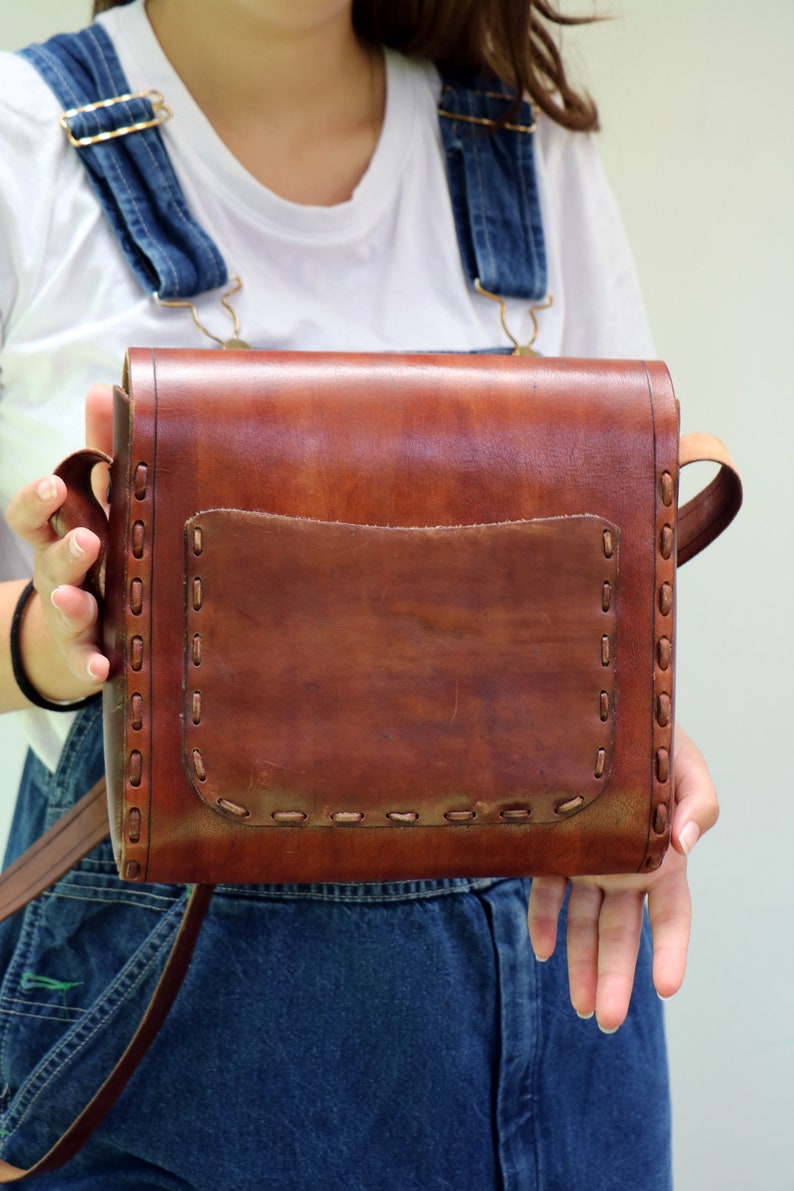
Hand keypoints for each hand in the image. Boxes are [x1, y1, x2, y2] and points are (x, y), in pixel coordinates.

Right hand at [5, 386, 113, 704]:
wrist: (75, 634)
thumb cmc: (94, 553)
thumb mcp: (96, 505)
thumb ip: (102, 452)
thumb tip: (107, 390)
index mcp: (57, 533)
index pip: (31, 514)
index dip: (37, 501)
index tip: (56, 485)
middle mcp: (58, 572)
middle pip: (50, 559)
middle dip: (64, 548)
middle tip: (86, 538)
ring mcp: (70, 613)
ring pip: (65, 606)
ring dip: (69, 600)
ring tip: (76, 597)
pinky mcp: (85, 651)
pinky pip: (84, 660)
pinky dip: (91, 664)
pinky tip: (104, 668)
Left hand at [527, 724, 717, 1031]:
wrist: (604, 713)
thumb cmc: (657, 740)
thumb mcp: (688, 767)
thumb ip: (699, 805)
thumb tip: (685, 841)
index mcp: (663, 855)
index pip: (671, 916)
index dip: (671, 952)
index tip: (667, 988)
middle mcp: (623, 866)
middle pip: (622, 933)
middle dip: (616, 977)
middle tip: (607, 1020)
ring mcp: (587, 860)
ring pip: (584, 922)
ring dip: (580, 963)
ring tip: (577, 1005)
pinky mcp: (554, 846)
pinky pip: (548, 890)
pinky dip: (544, 919)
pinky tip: (542, 949)